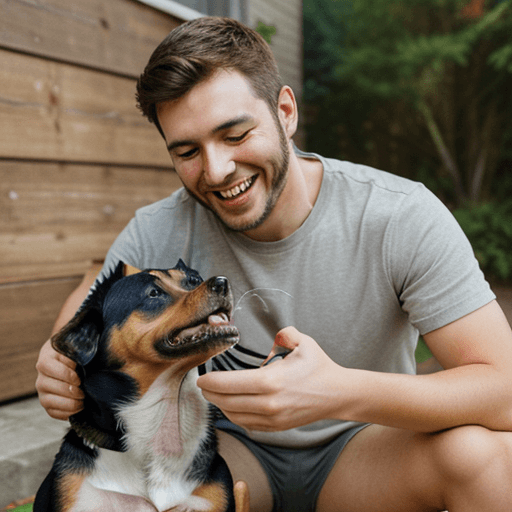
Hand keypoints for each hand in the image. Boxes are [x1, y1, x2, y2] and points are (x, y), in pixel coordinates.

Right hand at [35, 338, 83, 419]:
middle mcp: (41, 377)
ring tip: (82, 400)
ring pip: (48, 401)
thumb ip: (80, 351)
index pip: (48, 366)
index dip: (64, 374)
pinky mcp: (48, 403)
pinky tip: (79, 408)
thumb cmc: (77, 354)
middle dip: (68, 390)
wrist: (73, 363)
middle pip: (47, 385)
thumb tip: (86, 358)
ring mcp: (43, 392)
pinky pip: (53, 412)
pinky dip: (66, 413)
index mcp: (47, 359)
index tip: (79, 378)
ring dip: (68, 403)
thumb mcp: (78, 349)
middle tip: (82, 392)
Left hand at [197, 326, 344, 431]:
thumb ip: (284, 333)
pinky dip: (234, 415)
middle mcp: (269, 403)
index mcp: (271, 381)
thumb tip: (274, 335)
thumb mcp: (303, 342)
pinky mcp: (275, 427)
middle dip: (210, 393)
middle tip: (203, 385)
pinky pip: (246, 424)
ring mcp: (272, 418)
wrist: (337, 394)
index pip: (230, 384)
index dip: (211, 382)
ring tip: (214, 394)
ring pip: (234, 415)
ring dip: (220, 405)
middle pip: (227, 401)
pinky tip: (231, 405)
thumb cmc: (319, 368)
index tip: (202, 377)